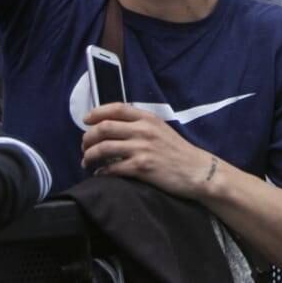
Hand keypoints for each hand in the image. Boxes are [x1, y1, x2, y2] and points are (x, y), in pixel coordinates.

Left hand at [81, 103, 216, 198]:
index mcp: (147, 118)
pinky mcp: (141, 167)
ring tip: (86, 161)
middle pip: (104, 128)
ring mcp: (142, 149)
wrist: (196, 170)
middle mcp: (143, 130)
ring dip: (89, 155)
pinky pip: (112, 168)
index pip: (116, 108)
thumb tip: (113, 126)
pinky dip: (101, 171)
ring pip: (103, 148)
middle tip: (84, 146)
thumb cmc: (177, 151)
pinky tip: (99, 174)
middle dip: (88, 137)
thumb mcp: (160, 129)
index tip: (86, 120)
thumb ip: (140, 124)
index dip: (97, 113)